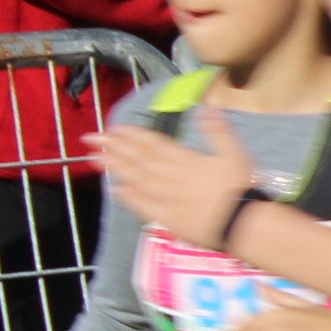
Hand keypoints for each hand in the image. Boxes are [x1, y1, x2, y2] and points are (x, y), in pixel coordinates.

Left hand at [96, 114, 260, 251]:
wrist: (240, 224)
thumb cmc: (240, 188)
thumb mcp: (235, 154)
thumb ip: (218, 130)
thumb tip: (208, 106)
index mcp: (185, 160)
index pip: (154, 143)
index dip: (132, 135)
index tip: (113, 128)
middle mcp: (169, 176)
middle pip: (138, 159)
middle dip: (114, 147)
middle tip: (90, 139)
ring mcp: (165, 197)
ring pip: (136, 179)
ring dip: (115, 168)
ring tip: (93, 159)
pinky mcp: (167, 217)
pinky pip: (143, 205)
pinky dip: (128, 197)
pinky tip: (114, 190)